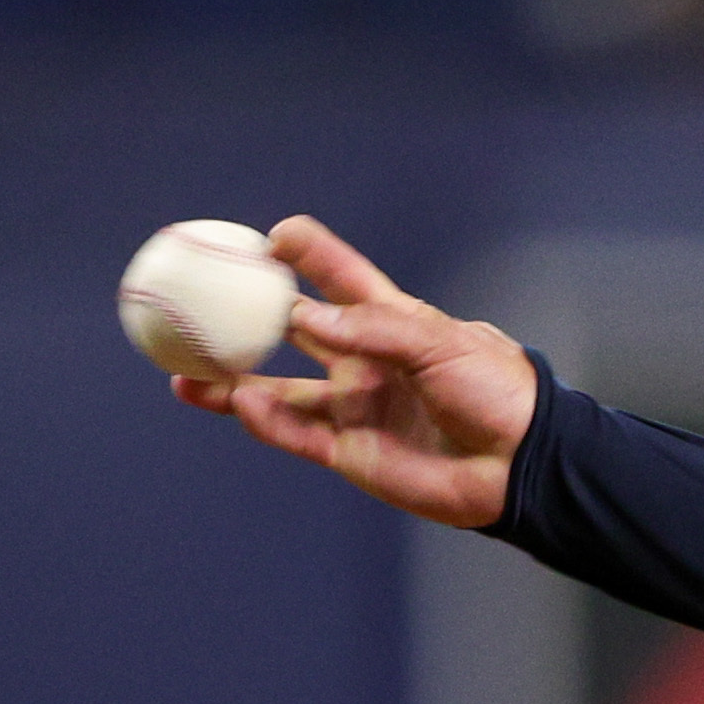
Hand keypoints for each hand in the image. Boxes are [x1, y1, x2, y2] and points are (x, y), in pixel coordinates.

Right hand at [171, 215, 537, 530]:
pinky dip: (261, 420)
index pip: (337, 274)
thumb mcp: (438, 343)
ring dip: (230, 380)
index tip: (267, 240)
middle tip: (199, 299)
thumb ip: (371, 327)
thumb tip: (303, 314)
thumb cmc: (494, 389)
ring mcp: (353, 406)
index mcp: (388, 320)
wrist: (521, 463)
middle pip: (290, 329)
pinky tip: (232, 402)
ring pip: (276, 390)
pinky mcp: (352, 453)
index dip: (302, 251)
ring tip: (182, 370)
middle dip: (246, 314)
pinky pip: (296, 433)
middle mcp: (362, 359)